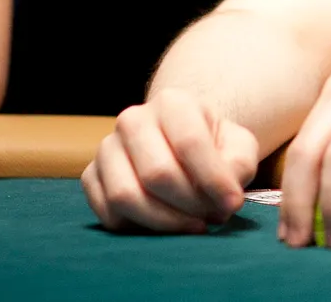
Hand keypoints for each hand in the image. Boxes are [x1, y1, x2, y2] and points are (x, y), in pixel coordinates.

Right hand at [82, 89, 259, 233]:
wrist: (180, 145)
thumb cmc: (214, 147)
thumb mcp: (239, 148)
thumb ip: (239, 167)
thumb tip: (226, 199)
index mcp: (173, 102)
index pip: (190, 142)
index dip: (213, 179)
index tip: (232, 204)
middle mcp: (133, 119)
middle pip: (157, 173)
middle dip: (189, 204)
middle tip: (212, 218)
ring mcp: (107, 148)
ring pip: (125, 195)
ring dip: (164, 221)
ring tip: (192, 225)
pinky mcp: (91, 177)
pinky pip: (109, 214)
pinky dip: (140, 228)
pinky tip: (165, 224)